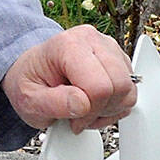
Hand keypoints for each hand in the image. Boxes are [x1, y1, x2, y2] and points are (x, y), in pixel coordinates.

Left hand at [2, 24, 136, 132]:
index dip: (90, 111)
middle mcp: (92, 40)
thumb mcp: (29, 99)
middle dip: (102, 110)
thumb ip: (54, 103)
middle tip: (80, 116)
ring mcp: (108, 48)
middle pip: (120, 86)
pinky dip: (115, 104)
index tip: (74, 119)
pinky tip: (95, 104)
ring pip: (129, 90)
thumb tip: (82, 104)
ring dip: (110, 109)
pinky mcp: (118, 60)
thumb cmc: (30, 81)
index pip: (99, 86)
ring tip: (86, 109)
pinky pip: (130, 90)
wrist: (30, 71)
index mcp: (68, 45)